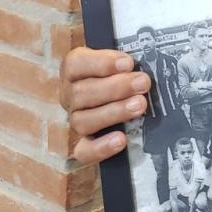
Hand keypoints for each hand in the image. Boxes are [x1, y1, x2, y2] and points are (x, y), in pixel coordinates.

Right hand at [59, 47, 150, 162]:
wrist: (119, 97)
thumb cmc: (119, 73)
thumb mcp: (119, 61)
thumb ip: (124, 60)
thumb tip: (139, 59)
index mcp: (74, 70)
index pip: (75, 64)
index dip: (101, 63)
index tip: (128, 63)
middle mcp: (69, 95)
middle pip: (81, 93)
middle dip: (116, 88)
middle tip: (143, 83)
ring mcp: (74, 120)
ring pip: (83, 121)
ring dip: (114, 112)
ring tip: (139, 105)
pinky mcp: (82, 145)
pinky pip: (83, 151)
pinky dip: (101, 147)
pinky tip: (120, 139)